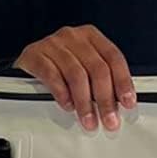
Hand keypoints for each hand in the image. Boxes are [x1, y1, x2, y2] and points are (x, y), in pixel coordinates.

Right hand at [15, 25, 136, 131]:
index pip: (113, 57)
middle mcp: (73, 37)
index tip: (127, 102)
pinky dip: (62, 93)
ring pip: (76, 74)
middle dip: (105, 99)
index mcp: (91, 37)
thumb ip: (102, 81)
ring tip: (88, 120)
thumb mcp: (85, 68)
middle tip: (109, 120)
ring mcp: (53, 44)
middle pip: (97, 68)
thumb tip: (119, 105)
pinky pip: (52, 75)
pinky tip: (68, 106)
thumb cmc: (61, 66)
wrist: (28, 62)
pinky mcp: (35, 55)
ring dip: (85, 103)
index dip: (123, 81)